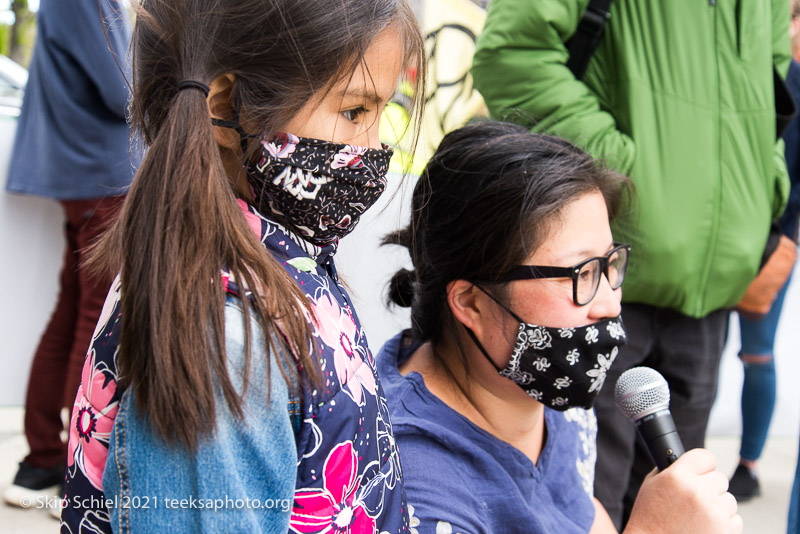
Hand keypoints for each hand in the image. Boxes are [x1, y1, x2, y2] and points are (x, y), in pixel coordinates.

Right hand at [623, 448, 741, 533]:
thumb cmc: (649, 519)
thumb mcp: (651, 485)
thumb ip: (672, 470)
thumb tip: (688, 463)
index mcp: (678, 476)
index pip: (705, 457)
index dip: (703, 465)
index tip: (702, 471)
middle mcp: (698, 491)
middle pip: (720, 478)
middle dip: (710, 488)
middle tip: (695, 500)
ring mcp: (713, 511)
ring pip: (729, 500)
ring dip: (718, 507)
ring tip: (698, 517)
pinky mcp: (725, 530)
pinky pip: (735, 520)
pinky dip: (724, 524)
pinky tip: (704, 528)